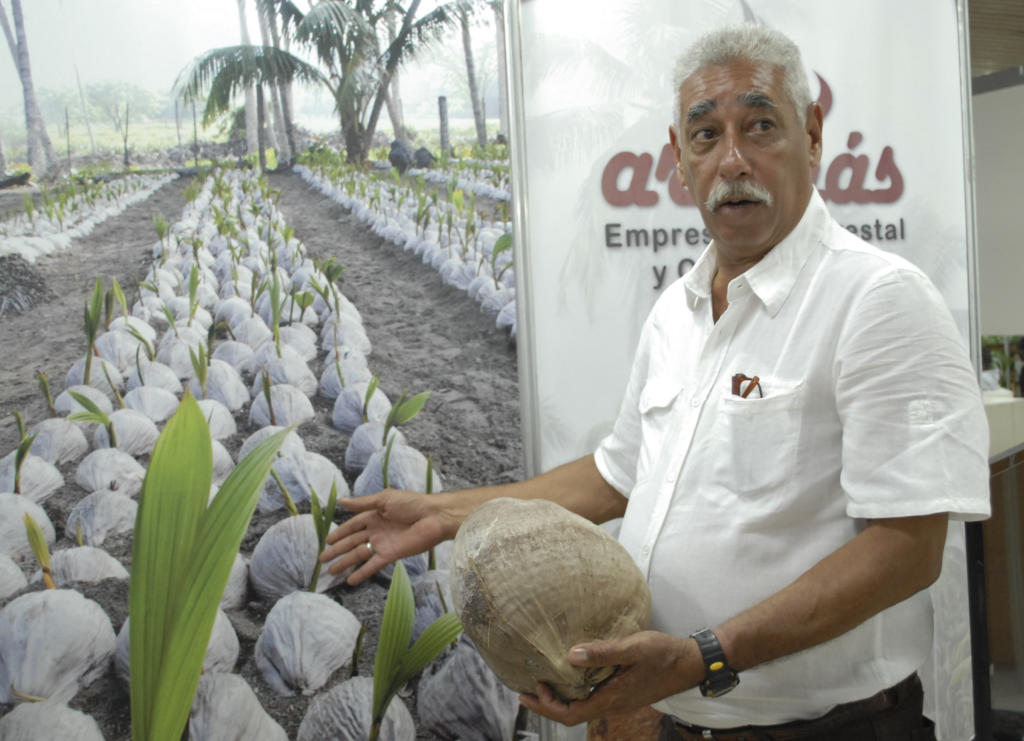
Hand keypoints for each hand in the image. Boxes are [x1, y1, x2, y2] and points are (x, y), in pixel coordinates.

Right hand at [320, 488, 452, 584]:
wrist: (434, 516)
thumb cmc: (412, 503)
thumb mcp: (385, 499)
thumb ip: (363, 503)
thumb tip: (341, 500)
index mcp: (374, 515)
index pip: (352, 525)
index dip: (340, 533)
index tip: (327, 541)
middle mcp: (376, 530)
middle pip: (352, 542)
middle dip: (337, 550)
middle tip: (322, 559)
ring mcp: (383, 544)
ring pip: (359, 555)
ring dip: (345, 563)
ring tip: (331, 571)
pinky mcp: (391, 555)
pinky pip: (373, 565)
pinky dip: (362, 573)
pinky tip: (350, 581)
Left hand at [518, 631, 700, 725]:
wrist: (690, 663)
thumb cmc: (663, 654)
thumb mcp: (632, 648)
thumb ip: (603, 652)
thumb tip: (571, 655)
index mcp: (612, 699)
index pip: (571, 715)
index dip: (548, 706)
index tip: (532, 690)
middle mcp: (613, 704)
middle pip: (573, 714)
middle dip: (548, 705)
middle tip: (526, 690)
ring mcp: (619, 700)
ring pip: (583, 707)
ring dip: (561, 699)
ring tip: (544, 682)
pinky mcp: (624, 693)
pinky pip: (593, 698)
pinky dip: (576, 691)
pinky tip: (572, 675)